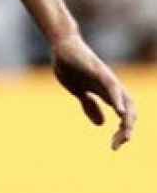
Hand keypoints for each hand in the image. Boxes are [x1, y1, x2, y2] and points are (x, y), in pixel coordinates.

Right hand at [51, 34, 135, 149]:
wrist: (62, 47)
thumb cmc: (70, 66)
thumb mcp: (79, 92)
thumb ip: (90, 106)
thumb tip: (101, 124)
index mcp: (108, 94)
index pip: (124, 116)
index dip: (122, 131)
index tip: (114, 146)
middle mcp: (112, 88)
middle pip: (130, 111)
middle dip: (127, 129)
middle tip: (118, 145)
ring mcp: (107, 79)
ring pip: (126, 101)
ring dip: (128, 119)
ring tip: (127, 134)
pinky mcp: (99, 72)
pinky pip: (112, 87)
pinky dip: (118, 100)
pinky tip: (120, 111)